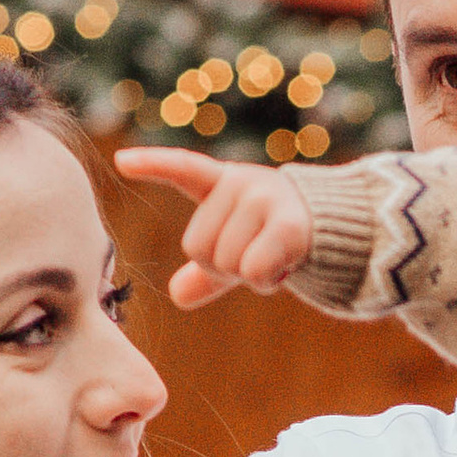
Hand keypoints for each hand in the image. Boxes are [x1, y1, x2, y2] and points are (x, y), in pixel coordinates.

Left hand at [116, 145, 317, 307]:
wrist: (336, 231)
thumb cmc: (277, 238)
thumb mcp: (238, 250)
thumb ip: (206, 272)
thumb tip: (177, 295)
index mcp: (222, 182)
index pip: (183, 168)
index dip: (152, 165)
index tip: (121, 161)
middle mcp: (240, 183)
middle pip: (197, 247)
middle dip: (222, 265)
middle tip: (252, 254)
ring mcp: (265, 200)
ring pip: (226, 262)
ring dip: (247, 274)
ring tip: (272, 257)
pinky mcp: (290, 225)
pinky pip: (254, 270)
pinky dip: (264, 282)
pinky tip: (283, 268)